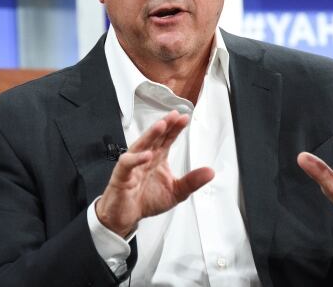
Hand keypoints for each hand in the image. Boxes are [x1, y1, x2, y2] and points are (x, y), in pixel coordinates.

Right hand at [96, 111, 214, 236]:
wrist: (125, 216)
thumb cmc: (146, 200)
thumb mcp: (175, 192)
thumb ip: (191, 181)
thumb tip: (210, 172)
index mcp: (157, 158)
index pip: (167, 139)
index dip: (175, 128)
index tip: (185, 118)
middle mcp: (144, 158)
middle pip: (155, 138)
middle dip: (165, 125)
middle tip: (174, 115)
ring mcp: (132, 166)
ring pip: (140, 146)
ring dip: (150, 135)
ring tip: (161, 125)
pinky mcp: (121, 176)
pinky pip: (127, 164)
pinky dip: (136, 159)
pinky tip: (147, 155)